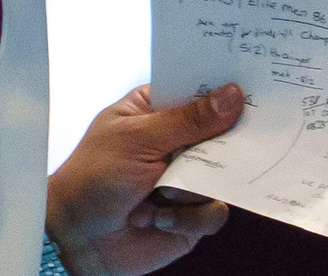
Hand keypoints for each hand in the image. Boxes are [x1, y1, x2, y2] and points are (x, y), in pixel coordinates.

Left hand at [46, 85, 242, 275]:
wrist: (75, 242)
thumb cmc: (90, 181)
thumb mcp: (137, 139)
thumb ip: (188, 119)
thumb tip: (234, 95)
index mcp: (161, 111)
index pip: (204, 90)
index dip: (228, 87)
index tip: (252, 84)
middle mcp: (180, 143)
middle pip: (226, 131)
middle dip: (225, 142)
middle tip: (222, 143)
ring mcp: (189, 178)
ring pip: (226, 174)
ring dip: (192, 189)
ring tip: (160, 196)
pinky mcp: (193, 213)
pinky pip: (215, 213)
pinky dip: (187, 218)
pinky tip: (157, 219)